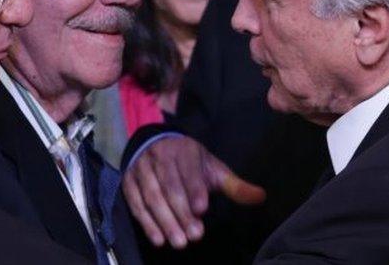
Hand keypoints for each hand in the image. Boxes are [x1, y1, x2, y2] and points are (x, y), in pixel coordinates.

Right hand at [122, 135, 265, 248]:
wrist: (157, 146)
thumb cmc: (190, 163)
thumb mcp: (213, 169)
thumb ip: (234, 185)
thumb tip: (261, 196)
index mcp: (183, 149)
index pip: (188, 169)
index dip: (194, 189)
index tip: (201, 210)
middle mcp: (159, 155)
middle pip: (169, 186)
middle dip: (181, 212)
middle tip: (193, 236)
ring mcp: (141, 168)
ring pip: (151, 196)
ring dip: (164, 221)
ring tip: (178, 242)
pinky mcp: (128, 181)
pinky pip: (135, 203)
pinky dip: (146, 222)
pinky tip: (158, 238)